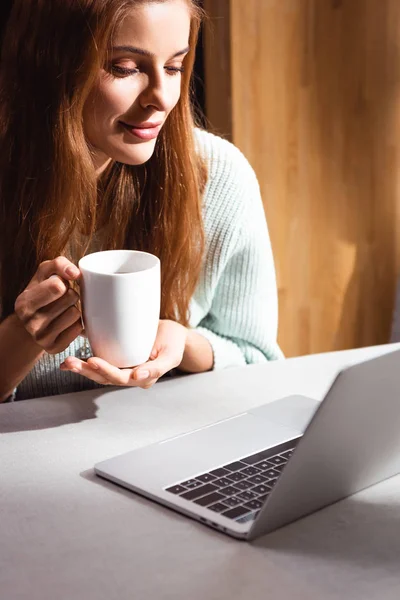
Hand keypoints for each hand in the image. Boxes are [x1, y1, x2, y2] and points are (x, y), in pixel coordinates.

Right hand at [14, 257, 82, 353]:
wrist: (30, 325)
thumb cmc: (41, 293)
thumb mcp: (43, 274)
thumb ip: (58, 264)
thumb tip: (75, 273)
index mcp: (24, 302)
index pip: (58, 286)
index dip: (64, 282)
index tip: (60, 284)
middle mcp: (30, 323)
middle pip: (71, 298)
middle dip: (71, 294)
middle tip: (63, 298)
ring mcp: (42, 338)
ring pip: (76, 314)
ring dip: (74, 309)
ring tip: (64, 310)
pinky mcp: (54, 348)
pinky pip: (78, 329)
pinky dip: (76, 323)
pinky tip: (66, 322)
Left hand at [60, 319, 187, 388]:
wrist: (174, 334)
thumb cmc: (175, 343)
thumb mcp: (172, 355)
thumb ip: (157, 369)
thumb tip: (137, 378)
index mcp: (142, 378)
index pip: (120, 378)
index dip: (105, 370)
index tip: (93, 360)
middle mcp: (130, 375)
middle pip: (105, 377)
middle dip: (86, 371)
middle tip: (71, 362)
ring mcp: (122, 367)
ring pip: (99, 372)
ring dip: (82, 368)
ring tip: (66, 363)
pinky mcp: (117, 357)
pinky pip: (100, 361)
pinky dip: (85, 361)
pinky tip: (71, 358)